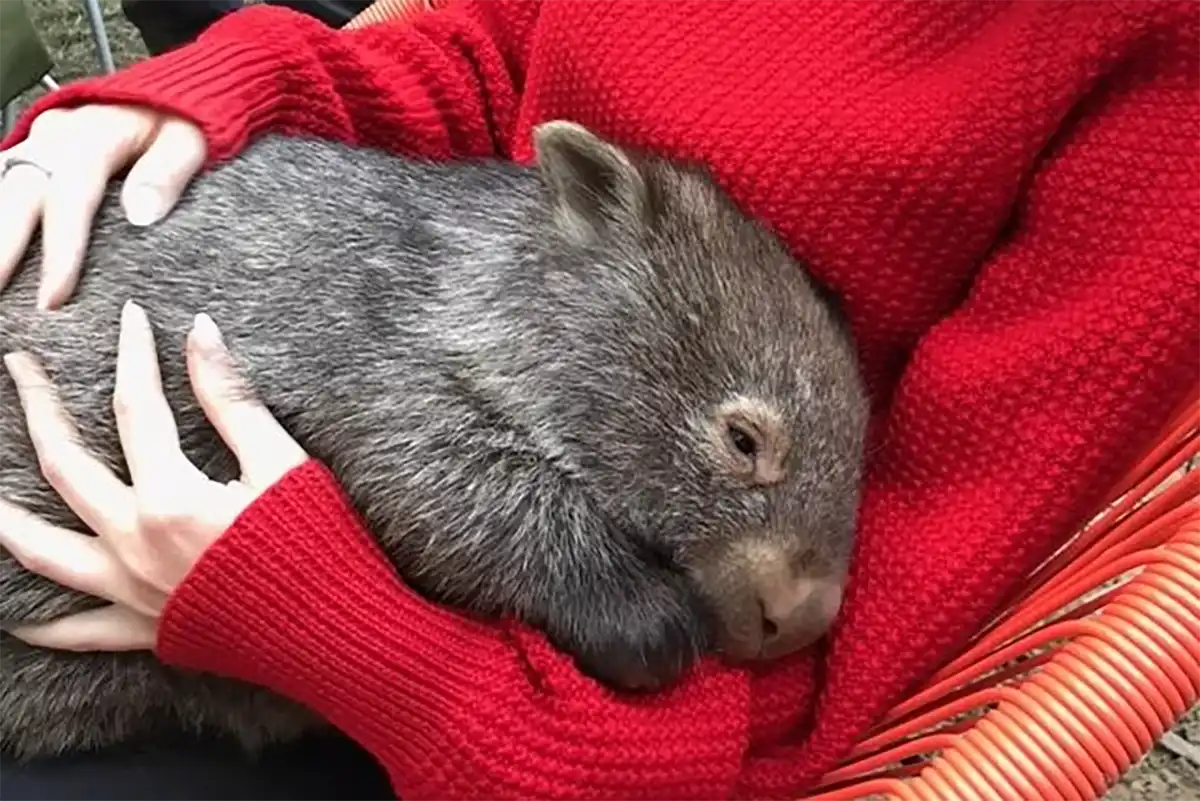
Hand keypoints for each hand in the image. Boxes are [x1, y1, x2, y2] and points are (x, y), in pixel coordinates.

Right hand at [0, 106, 205, 309]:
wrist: (163, 99)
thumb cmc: (178, 123)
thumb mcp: (189, 141)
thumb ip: (167, 173)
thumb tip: (140, 213)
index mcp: (93, 134)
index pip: (69, 197)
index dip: (59, 251)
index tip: (55, 297)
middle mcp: (53, 138)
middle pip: (16, 195)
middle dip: (3, 250)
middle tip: (1, 297)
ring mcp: (35, 146)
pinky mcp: (28, 157)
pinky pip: (1, 187)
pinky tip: (0, 252)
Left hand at [0, 301, 306, 650]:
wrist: (332, 635)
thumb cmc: (316, 547)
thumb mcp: (283, 464)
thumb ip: (233, 400)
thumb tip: (201, 333)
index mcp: (170, 497)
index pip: (135, 407)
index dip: (133, 354)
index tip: (132, 316)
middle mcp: (134, 541)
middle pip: (63, 465)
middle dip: (37, 407)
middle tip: (20, 365)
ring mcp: (130, 589)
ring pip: (39, 550)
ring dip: (4, 515)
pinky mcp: (143, 629)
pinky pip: (76, 630)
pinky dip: (42, 623)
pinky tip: (18, 615)